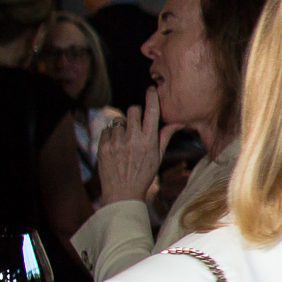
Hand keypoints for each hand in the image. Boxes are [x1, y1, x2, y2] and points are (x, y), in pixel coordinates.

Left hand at [93, 90, 171, 207]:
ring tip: (124, 141)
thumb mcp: (158, 156)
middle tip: (136, 123)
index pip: (152, 111)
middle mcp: (133, 138)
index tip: (151, 89)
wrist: (122, 192)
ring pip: (119, 120)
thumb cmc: (143, 174)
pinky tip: (115, 147)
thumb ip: (164, 136)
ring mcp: (116, 141)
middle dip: (135, 113)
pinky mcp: (103, 145)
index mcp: (149, 141)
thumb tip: (177, 123)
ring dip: (122, 126)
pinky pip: (107, 130)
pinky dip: (111, 136)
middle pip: (133, 110)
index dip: (152, 97)